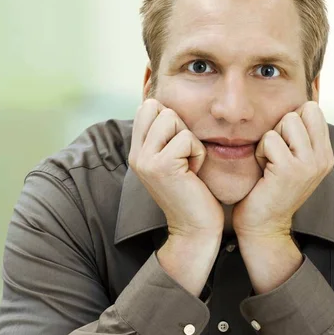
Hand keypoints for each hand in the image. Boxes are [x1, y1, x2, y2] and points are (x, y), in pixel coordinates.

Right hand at [128, 99, 224, 238]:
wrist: (194, 229)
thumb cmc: (192, 192)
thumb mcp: (172, 159)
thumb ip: (163, 136)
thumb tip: (166, 105)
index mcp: (136, 151)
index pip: (146, 107)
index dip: (169, 118)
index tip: (177, 146)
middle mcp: (135, 154)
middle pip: (157, 107)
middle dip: (178, 125)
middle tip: (183, 155)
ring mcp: (145, 160)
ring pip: (171, 118)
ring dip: (190, 140)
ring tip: (188, 165)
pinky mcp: (161, 165)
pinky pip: (187, 138)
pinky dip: (198, 153)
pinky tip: (193, 173)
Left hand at [232, 101, 333, 239]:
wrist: (263, 225)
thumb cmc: (270, 188)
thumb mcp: (292, 158)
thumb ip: (299, 134)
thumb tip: (300, 99)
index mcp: (325, 153)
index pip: (313, 109)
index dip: (291, 120)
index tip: (284, 145)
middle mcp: (322, 157)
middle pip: (301, 111)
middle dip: (281, 127)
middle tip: (275, 155)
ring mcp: (309, 164)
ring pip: (287, 121)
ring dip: (269, 140)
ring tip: (269, 163)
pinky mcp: (291, 169)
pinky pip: (270, 139)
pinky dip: (260, 152)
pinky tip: (263, 172)